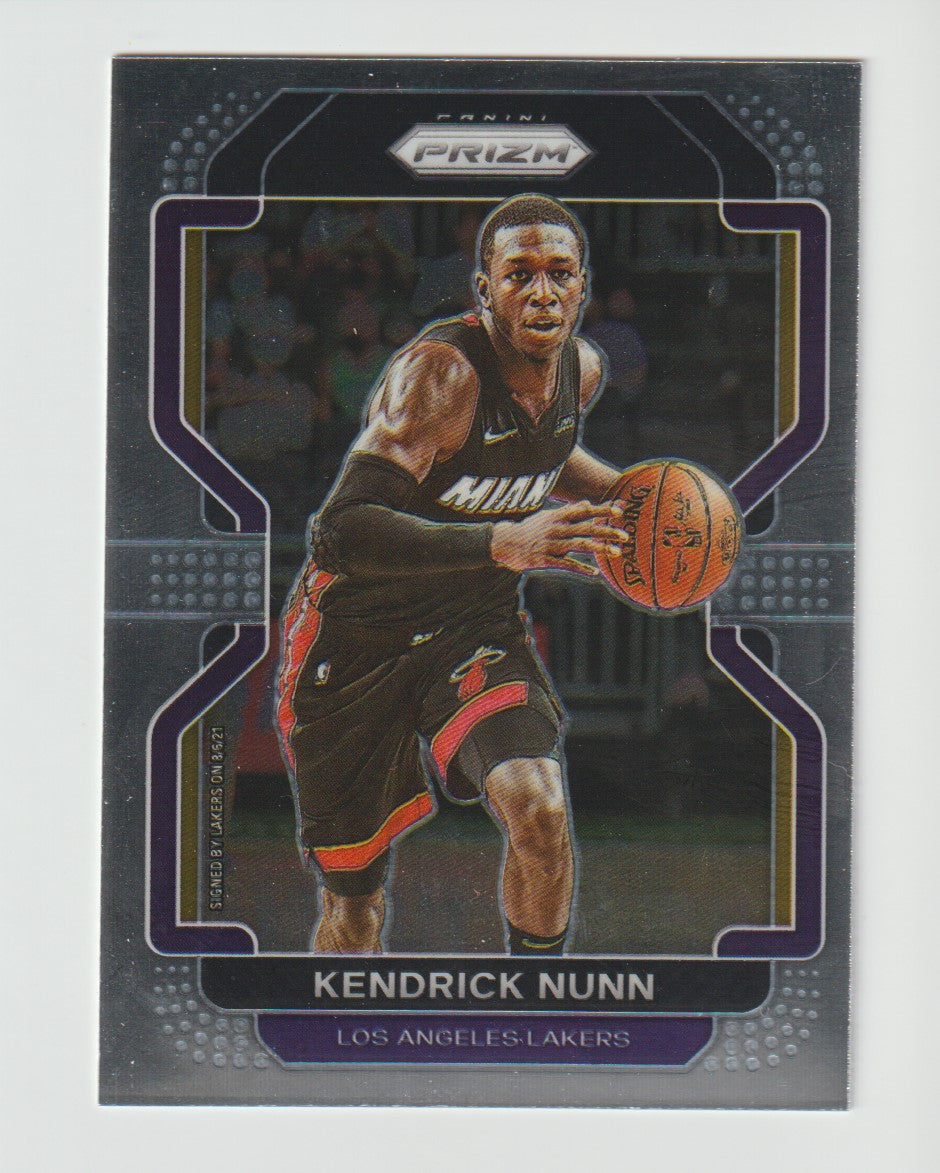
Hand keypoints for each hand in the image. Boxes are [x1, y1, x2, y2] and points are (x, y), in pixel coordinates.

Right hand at [490, 500, 625, 575]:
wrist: (505, 543)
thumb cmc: (529, 529)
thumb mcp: (548, 516)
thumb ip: (569, 511)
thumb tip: (587, 503)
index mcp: (557, 516)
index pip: (583, 510)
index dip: (601, 509)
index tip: (619, 510)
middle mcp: (556, 528)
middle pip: (586, 528)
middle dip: (606, 530)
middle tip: (625, 534)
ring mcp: (551, 544)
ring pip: (580, 546)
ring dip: (600, 548)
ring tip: (616, 552)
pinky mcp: (546, 560)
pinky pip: (567, 564)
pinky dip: (582, 568)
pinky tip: (595, 573)